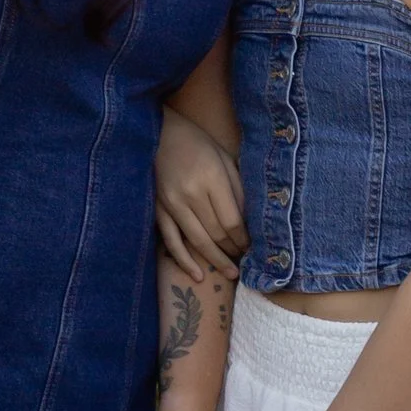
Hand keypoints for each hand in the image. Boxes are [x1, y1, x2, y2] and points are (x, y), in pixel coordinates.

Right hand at [156, 111, 246, 281]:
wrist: (161, 135)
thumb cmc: (199, 145)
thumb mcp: (225, 159)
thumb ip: (237, 189)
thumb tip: (249, 222)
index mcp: (211, 178)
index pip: (232, 220)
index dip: (244, 238)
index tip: (252, 246)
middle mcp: (191, 194)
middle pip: (217, 233)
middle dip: (233, 250)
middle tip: (245, 260)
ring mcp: (172, 204)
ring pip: (198, 241)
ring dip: (216, 260)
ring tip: (231, 273)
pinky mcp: (158, 210)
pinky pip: (171, 241)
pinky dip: (184, 261)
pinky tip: (197, 275)